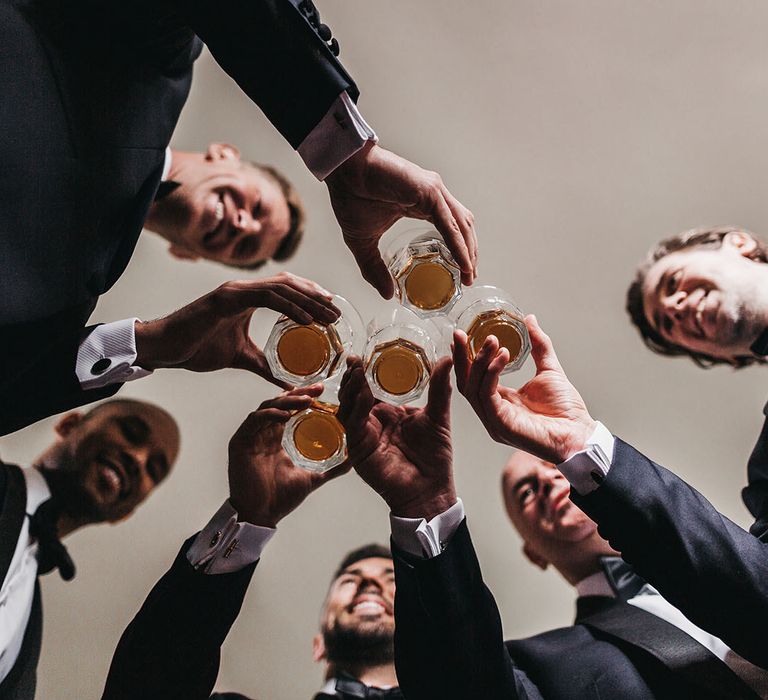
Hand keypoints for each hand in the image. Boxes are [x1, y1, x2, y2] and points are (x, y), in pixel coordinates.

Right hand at [134, 273, 339, 387]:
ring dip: (308, 300)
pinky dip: (289, 306)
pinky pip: (265, 297)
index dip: (309, 297)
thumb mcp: (240, 358)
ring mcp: (234, 291)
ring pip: (282, 287)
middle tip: (337, 312)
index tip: (330, 311)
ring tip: (328, 315)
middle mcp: (243, 290)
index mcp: (246, 299)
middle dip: (316, 297)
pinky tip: (306, 319)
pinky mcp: (226, 298)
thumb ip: (264, 365)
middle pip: (290, 284)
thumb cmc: (196, 349)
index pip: (286, 290)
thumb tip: (286, 381)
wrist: (165, 349)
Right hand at [228, 386, 349, 526]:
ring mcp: (250, 436)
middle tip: (318, 389)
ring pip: (267, 407)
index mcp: (276, 438)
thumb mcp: (312, 478)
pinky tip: (285, 414)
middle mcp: (262, 433)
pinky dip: (269, 414)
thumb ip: (331, 468)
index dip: (304, 397)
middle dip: (299, 393)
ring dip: (286, 401)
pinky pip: (254, 420)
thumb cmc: (281, 498)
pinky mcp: (240, 442)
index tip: (322, 390)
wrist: (261, 515)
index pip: (289, 409)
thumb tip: (353, 460)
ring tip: (306, 400)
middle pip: (279, 403)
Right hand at [326, 143, 477, 297]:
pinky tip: (463, 262)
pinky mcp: (429, 191)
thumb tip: (387, 295)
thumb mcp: (362, 241)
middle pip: (463, 228)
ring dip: (469, 252)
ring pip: (462, 225)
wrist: (342, 172)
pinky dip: (458, 244)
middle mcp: (434, 196)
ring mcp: (434, 192)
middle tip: (469, 279)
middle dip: (470, 255)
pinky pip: (449, 223)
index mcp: (423, 204)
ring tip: (468, 274)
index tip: (462, 274)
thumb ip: (374, 268)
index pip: (452, 229)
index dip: (461, 251)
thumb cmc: (351, 196)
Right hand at [337, 356, 455, 518]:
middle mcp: (371, 422)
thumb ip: (440, 388)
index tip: (360, 355)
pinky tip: (362, 396)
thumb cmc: (434, 456)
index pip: (369, 388)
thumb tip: (447, 359)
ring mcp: (363, 435)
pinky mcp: (359, 449)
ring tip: (356, 372)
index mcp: (387, 413)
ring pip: (348, 407)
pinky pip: (353, 425)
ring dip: (351, 389)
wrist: (431, 488)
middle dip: (352, 377)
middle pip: (353, 394)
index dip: (362, 372)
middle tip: (354, 359)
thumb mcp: (438, 416)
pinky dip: (356, 409)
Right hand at [453, 315, 596, 463]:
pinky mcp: (500, 425)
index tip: (462, 336)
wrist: (579, 433)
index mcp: (499, 401)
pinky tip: (502, 356)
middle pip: (465, 383)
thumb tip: (530, 320)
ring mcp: (493, 421)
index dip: (465, 358)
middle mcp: (492, 412)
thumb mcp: (549, 369)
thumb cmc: (566, 411)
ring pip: (473, 388)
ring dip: (480, 361)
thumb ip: (538, 346)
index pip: (472, 379)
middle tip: (461, 334)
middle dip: (462, 357)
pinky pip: (487, 395)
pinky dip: (491, 373)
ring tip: (491, 340)